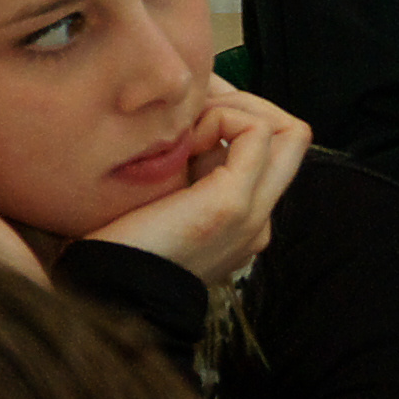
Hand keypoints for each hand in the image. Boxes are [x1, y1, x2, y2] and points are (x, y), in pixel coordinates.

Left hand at [81, 82, 312, 287]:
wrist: (106, 293)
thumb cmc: (117, 249)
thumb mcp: (161, 202)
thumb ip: (185, 173)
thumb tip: (188, 124)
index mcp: (243, 222)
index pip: (268, 151)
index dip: (236, 118)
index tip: (189, 115)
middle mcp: (258, 219)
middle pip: (293, 139)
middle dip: (249, 105)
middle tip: (197, 105)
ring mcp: (253, 213)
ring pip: (288, 131)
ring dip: (238, 108)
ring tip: (188, 123)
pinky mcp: (234, 203)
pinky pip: (256, 133)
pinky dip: (223, 118)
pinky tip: (184, 138)